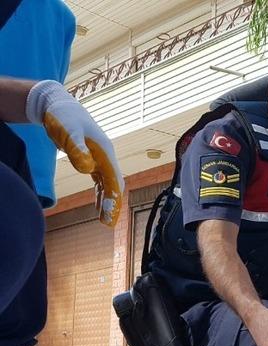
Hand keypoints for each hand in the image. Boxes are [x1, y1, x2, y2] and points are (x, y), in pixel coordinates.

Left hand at [26, 80, 123, 226]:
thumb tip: (88, 169)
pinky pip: (100, 180)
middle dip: (113, 203)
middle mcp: (106, 156)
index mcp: (105, 151)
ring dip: (107, 200)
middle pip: (114, 183)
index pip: (113, 179)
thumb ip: (78, 149)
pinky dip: (100, 192)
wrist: (58, 104)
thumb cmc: (64, 117)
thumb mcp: (69, 131)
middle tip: (108, 222)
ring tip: (104, 219)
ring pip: (108, 183)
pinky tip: (97, 204)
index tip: (110, 215)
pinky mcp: (91, 159)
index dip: (113, 198)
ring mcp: (100, 157)